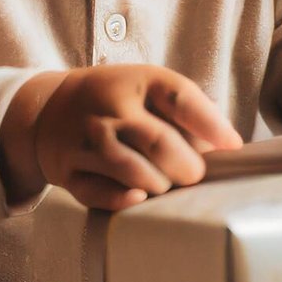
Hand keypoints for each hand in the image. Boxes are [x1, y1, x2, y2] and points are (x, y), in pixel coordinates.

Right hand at [2, 64, 242, 210]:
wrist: (47, 109)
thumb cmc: (115, 99)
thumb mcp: (147, 86)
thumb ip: (187, 109)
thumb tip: (225, 145)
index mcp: (138, 81)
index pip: (180, 98)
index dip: (211, 124)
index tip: (233, 146)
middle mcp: (110, 107)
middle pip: (161, 144)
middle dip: (188, 168)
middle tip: (193, 175)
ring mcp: (86, 139)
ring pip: (134, 172)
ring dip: (161, 185)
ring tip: (167, 185)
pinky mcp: (69, 171)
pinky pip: (99, 193)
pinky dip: (123, 200)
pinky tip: (138, 198)